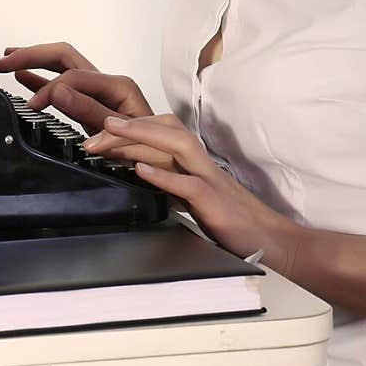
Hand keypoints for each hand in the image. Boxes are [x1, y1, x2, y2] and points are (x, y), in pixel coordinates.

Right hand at [0, 41, 152, 138]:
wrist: (166, 166)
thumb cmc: (152, 152)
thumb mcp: (121, 135)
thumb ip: (90, 112)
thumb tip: (59, 92)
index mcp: (118, 86)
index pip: (74, 75)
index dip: (49, 88)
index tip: (33, 106)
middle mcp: (108, 84)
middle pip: (65, 56)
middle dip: (33, 54)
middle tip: (5, 60)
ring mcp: (99, 93)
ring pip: (61, 66)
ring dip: (34, 60)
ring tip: (7, 60)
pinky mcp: (92, 106)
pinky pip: (63, 86)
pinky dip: (41, 79)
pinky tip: (23, 77)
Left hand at [89, 112, 295, 268]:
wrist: (270, 240)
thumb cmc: (232, 220)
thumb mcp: (194, 197)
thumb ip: (171, 182)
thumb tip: (140, 172)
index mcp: (195, 163)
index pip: (163, 131)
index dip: (134, 126)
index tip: (102, 130)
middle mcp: (202, 164)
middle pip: (166, 130)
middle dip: (130, 126)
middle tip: (95, 132)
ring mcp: (210, 180)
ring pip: (177, 146)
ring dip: (142, 136)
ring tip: (112, 132)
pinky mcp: (214, 202)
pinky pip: (188, 184)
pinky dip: (163, 176)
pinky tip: (140, 171)